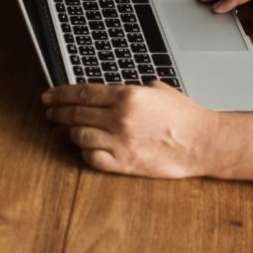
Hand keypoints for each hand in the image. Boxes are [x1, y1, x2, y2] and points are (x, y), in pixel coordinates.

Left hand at [42, 81, 213, 177]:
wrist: (203, 142)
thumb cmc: (183, 115)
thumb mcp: (155, 89)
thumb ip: (129, 89)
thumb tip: (108, 90)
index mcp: (126, 95)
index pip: (82, 92)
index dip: (60, 94)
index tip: (49, 96)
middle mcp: (120, 118)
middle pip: (76, 113)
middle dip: (58, 112)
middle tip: (49, 112)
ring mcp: (121, 142)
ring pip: (80, 135)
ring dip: (70, 132)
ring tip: (67, 129)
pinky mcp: (126, 164)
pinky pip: (93, 158)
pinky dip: (85, 152)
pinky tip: (86, 148)